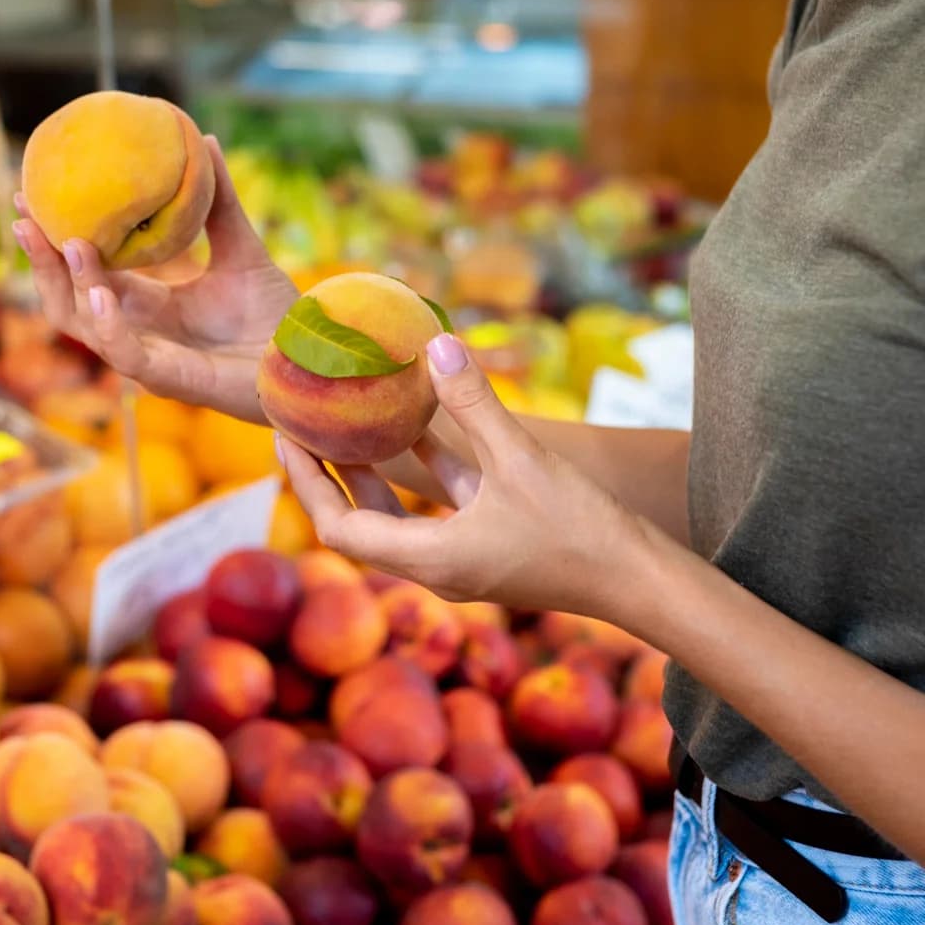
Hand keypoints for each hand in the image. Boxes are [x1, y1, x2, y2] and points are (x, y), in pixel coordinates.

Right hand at [14, 136, 299, 422]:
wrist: (307, 358)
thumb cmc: (274, 315)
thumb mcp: (241, 247)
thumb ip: (219, 202)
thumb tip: (204, 139)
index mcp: (149, 304)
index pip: (87, 271)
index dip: (57, 239)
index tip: (33, 197)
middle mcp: (139, 332)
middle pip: (68, 301)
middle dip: (42, 262)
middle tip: (24, 216)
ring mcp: (149, 358)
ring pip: (86, 326)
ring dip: (69, 285)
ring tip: (67, 243)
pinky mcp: (168, 380)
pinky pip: (124, 354)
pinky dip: (107, 326)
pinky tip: (99, 293)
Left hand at [278, 333, 659, 618]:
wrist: (639, 580)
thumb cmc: (580, 529)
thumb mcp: (522, 458)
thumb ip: (475, 403)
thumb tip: (435, 344)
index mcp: (430, 559)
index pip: (339, 526)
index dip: (307, 481)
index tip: (285, 435)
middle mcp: (436, 567)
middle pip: (358, 522)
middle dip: (327, 475)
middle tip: (300, 423)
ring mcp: (462, 560)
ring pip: (398, 516)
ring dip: (372, 473)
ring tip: (345, 421)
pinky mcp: (489, 546)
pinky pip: (439, 509)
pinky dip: (422, 473)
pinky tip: (418, 427)